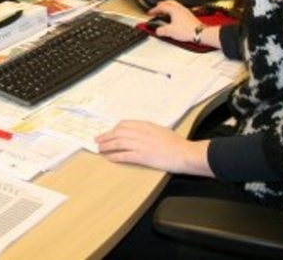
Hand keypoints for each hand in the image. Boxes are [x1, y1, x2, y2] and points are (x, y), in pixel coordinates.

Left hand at [96, 119, 211, 175]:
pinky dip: (115, 156)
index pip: (124, 124)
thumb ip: (149, 130)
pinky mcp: (142, 156)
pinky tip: (109, 158)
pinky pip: (124, 155)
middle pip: (118, 133)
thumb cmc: (177, 144)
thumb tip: (141, 132)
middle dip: (106, 136)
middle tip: (97, 140)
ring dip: (107, 146)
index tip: (109, 131)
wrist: (185, 153)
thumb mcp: (162, 130)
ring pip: (118, 143)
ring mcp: (140, 144)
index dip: (114, 128)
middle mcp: (141, 133)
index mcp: (146, 125)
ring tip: (99, 149)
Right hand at [149, 0, 207, 44]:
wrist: (199, 33)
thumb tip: (157, 30)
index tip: (150, 12)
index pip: (161, 6)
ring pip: (175, 5)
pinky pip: (179, 10)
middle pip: (169, 2)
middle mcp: (180, 9)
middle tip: (157, 8)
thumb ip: (161, 30)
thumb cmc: (187, 30)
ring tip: (165, 12)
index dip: (154, 9)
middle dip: (161, 5)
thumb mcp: (170, 32)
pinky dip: (174, 11)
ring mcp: (185, 11)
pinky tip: (174, 17)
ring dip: (168, 7)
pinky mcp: (189, 16)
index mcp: (174, 10)